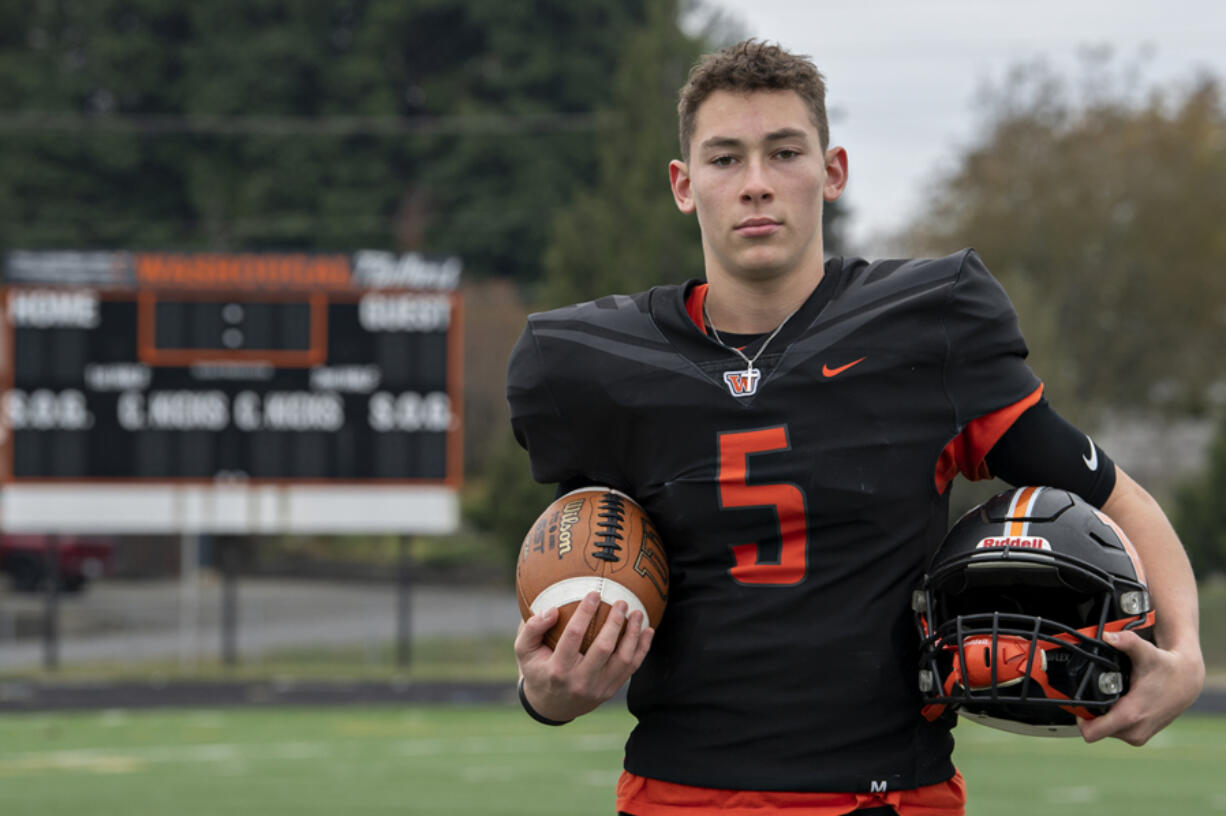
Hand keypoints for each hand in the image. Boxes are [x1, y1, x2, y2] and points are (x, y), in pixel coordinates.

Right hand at [514, 590, 654, 722]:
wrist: (552, 706)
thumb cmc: (537, 669)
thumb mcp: (524, 650)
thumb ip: (532, 628)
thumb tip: (552, 610)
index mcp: (557, 670)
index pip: (573, 636)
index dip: (585, 613)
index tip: (594, 593)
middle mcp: (580, 681)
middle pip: (603, 648)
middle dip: (615, 623)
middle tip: (622, 602)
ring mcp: (598, 688)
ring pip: (623, 660)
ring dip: (633, 634)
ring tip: (637, 612)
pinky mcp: (611, 690)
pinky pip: (631, 668)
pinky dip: (642, 649)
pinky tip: (647, 631)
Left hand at [1078, 629, 1204, 745]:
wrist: (1186, 681)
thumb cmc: (1166, 669)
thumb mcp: (1146, 652)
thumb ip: (1126, 642)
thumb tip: (1108, 635)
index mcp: (1130, 715)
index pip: (1092, 732)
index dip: (1080, 719)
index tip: (1078, 704)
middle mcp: (1134, 731)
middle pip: (1095, 729)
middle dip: (1092, 714)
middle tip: (1097, 694)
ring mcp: (1138, 736)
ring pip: (1105, 730)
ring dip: (1104, 716)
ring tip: (1112, 697)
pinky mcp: (1141, 736)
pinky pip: (1116, 731)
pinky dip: (1114, 719)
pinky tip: (1119, 703)